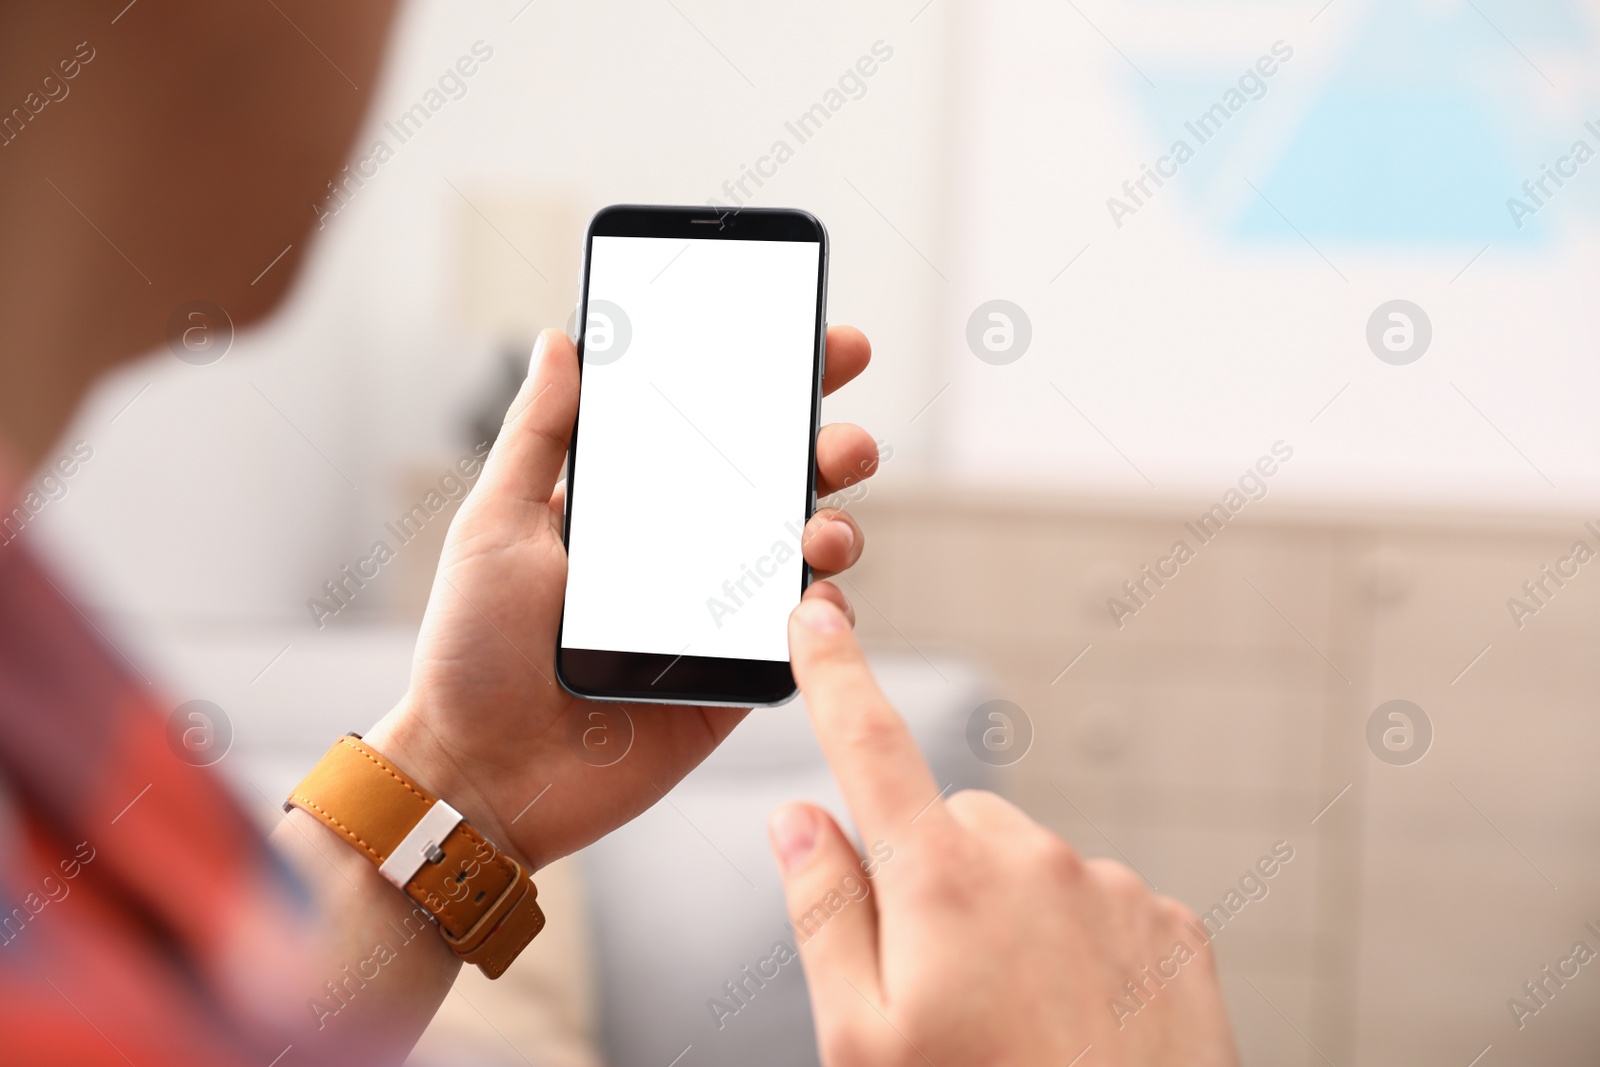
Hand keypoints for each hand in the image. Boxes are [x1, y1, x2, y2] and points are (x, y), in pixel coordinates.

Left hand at [363, 326, 878, 870]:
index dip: (771, 386)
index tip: (821, 345)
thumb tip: (564, 339)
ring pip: (801, 556)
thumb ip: (539, 434)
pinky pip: (802, 641)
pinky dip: (824, 613)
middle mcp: (684, 555)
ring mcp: (715, 618)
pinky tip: (814, 597)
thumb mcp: (496, 525)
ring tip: (825, 530)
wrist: (482, 775)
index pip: (712, 431)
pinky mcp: (734, 681)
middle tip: (847, 441)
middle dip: (829, 450)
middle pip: (777, 486)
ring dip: (835, 528)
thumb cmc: (471, 652)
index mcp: (631, 508)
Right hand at [768, 598, 1240, 1066]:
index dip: (835, 672)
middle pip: (951, 825)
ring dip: (1007, 917)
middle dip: (932, 878)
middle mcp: (1031, 858)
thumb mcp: (859, 1042)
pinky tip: (1077, 1025)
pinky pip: (1098, 904)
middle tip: (936, 990)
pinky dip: (1077, 945)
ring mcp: (1109, 887)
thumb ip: (823, 911)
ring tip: (1015, 1025)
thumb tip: (798, 818)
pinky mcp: (1170, 924)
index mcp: (939, 879)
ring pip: (1027, 868)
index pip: (868, 744)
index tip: (816, 613)